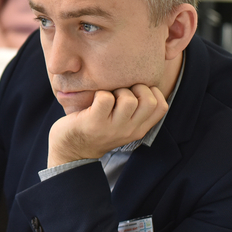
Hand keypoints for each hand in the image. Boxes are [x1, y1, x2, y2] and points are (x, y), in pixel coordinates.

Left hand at [48, 84, 167, 167]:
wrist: (70, 150)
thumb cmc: (96, 129)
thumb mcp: (121, 125)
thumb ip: (134, 111)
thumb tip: (142, 81)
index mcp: (139, 129)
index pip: (162, 107)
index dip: (152, 92)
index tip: (136, 91)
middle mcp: (129, 130)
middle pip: (149, 101)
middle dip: (137, 87)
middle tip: (121, 91)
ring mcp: (112, 128)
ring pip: (129, 100)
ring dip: (117, 90)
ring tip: (108, 97)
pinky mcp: (94, 123)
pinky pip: (105, 98)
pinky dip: (99, 93)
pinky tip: (94, 99)